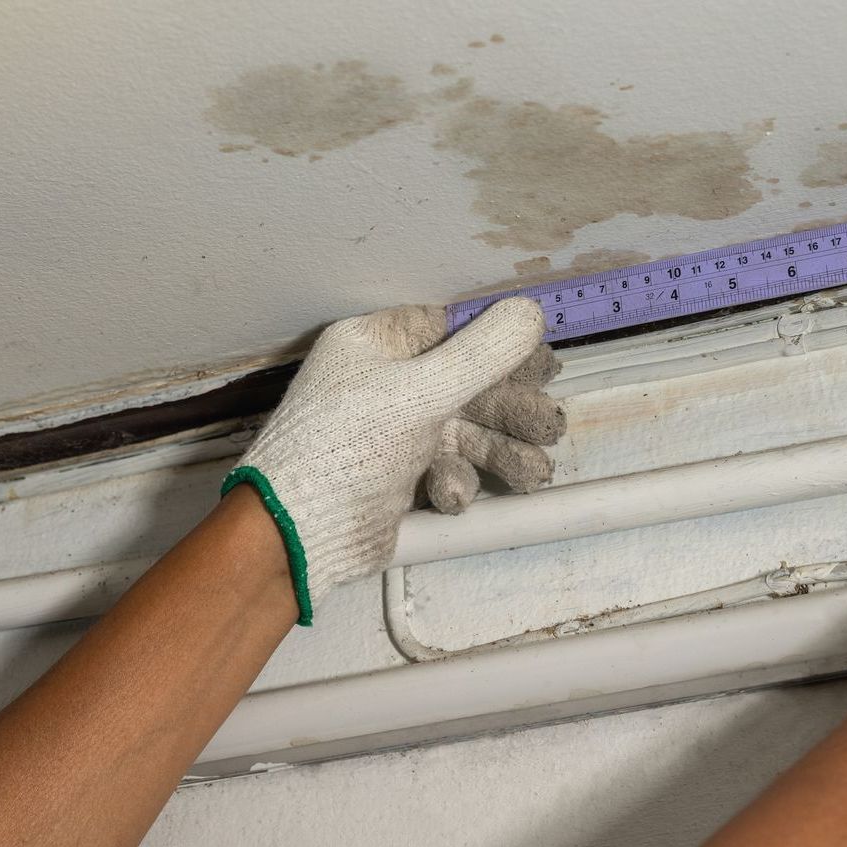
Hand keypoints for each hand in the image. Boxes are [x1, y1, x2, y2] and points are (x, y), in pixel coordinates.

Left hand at [224, 298, 561, 622]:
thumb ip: (481, 354)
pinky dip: (458, 480)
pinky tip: (452, 494)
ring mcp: (392, 431)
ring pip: (464, 431)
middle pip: (467, 384)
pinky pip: (444, 466)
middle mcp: (384, 382)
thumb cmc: (345, 447)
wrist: (297, 535)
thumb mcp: (418, 392)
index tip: (544, 363)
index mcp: (375, 346)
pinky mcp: (399, 475)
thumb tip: (531, 312)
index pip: (451, 331)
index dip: (500, 346)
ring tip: (534, 470)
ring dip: (500, 451)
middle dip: (509, 410)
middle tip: (549, 425)